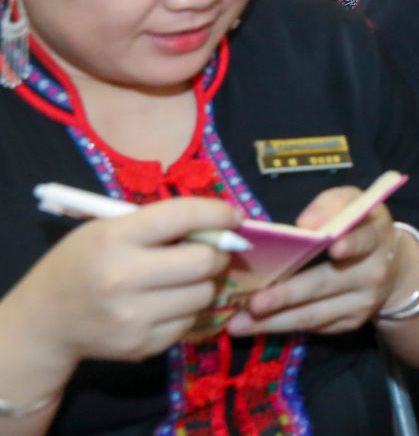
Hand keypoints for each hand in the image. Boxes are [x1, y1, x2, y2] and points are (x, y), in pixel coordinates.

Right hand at [24, 198, 238, 365]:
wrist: (43, 323)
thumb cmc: (80, 264)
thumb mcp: (106, 229)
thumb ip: (157, 224)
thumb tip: (219, 224)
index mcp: (113, 240)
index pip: (182, 216)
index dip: (217, 213)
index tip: (233, 216)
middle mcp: (123, 279)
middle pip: (204, 261)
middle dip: (218, 252)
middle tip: (213, 250)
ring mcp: (132, 319)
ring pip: (204, 294)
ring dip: (204, 282)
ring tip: (184, 277)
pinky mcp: (141, 347)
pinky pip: (189, 322)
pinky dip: (187, 309)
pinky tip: (166, 302)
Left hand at [234, 190, 402, 336]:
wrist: (392, 269)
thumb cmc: (358, 227)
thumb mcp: (352, 204)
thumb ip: (331, 204)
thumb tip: (306, 224)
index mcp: (375, 235)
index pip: (364, 238)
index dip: (351, 243)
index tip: (335, 247)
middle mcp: (373, 272)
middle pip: (328, 283)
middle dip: (290, 294)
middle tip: (256, 302)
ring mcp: (362, 302)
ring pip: (314, 314)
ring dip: (274, 320)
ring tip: (238, 323)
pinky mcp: (350, 323)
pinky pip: (312, 326)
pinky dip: (280, 327)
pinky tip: (253, 326)